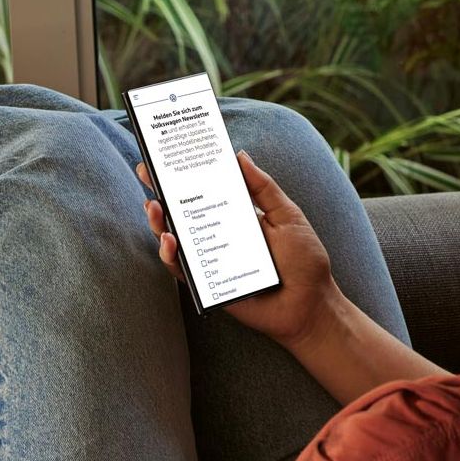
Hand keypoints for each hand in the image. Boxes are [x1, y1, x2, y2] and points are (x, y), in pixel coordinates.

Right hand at [137, 151, 340, 346]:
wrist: (312, 304)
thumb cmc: (305, 260)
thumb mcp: (287, 215)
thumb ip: (263, 188)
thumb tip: (240, 155)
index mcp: (237, 215)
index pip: (205, 191)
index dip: (184, 175)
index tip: (166, 155)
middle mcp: (220, 236)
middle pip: (183, 214)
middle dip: (161, 193)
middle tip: (147, 173)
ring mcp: (212, 260)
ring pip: (175, 241)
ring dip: (160, 224)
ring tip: (155, 208)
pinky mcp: (209, 285)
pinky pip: (183, 271)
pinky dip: (171, 256)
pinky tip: (170, 242)